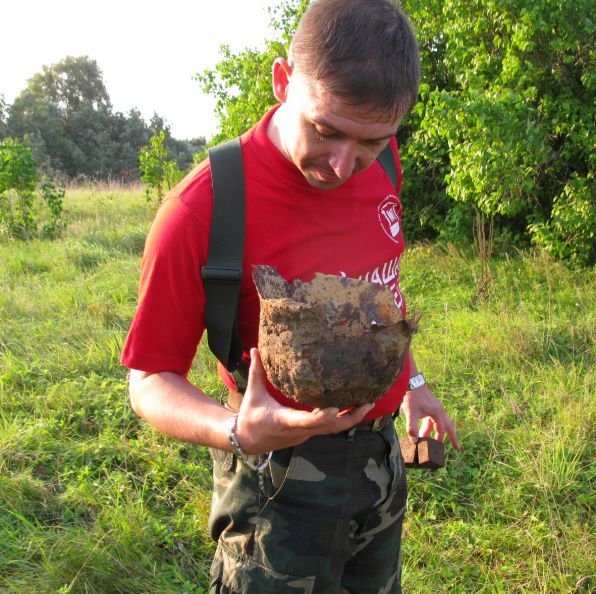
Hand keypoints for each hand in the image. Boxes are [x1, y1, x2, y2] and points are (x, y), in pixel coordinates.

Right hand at [234, 348, 374, 453]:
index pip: (307, 421)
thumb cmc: (250, 416)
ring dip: (350, 419)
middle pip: (329, 428)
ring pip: (332, 430)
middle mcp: (299, 430)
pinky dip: (342, 420)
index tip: (336, 409)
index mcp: (285, 420)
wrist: (247, 441)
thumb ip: (256, 371)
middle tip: (367, 403)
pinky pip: (328, 429)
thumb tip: (255, 349)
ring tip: (367, 404)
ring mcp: (305, 434)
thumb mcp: (253, 394)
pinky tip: (353, 408)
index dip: (322, 417)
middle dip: (350, 417)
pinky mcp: (307, 434)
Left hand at [400, 384, 459, 449]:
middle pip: (449, 426)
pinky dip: (432, 427)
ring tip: (434, 443)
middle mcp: (440, 411)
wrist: (411, 383)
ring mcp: (436, 408)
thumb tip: (414, 441)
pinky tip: (424, 432)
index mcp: (438, 413)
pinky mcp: (431, 407)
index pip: (441, 430)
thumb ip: (412, 427)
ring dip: (437, 433)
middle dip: (452, 437)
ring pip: (441, 423)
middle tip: (457, 448)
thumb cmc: (412, 397)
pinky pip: (434, 420)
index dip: (438, 440)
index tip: (436, 449)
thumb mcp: (411, 413)